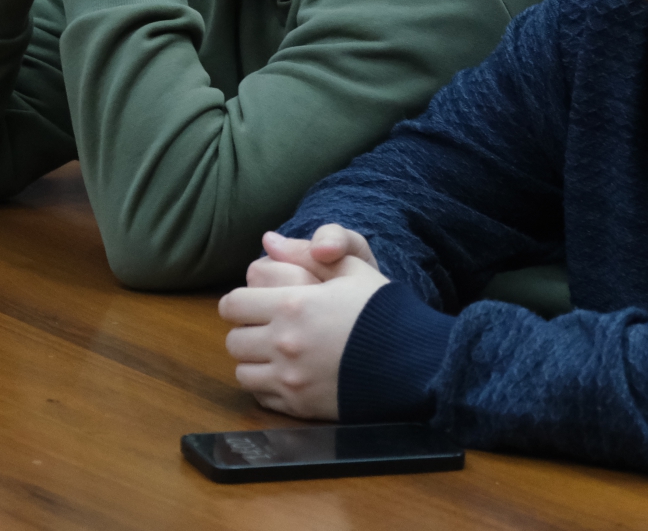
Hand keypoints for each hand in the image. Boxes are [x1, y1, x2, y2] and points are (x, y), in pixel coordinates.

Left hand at [220, 236, 390, 420]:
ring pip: (243, 372)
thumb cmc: (383, 311)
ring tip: (276, 353)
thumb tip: (269, 241)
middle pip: (233, 340)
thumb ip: (307, 253)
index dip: (240, 302)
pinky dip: (268, 386)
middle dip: (245, 331)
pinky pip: (262, 397)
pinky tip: (289, 375)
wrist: (413, 363)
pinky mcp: (300, 406)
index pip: (233, 305)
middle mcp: (283, 344)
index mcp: (292, 305)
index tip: (253, 303)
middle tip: (265, 327)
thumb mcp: (353, 269)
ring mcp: (290, 379)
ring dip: (254, 361)